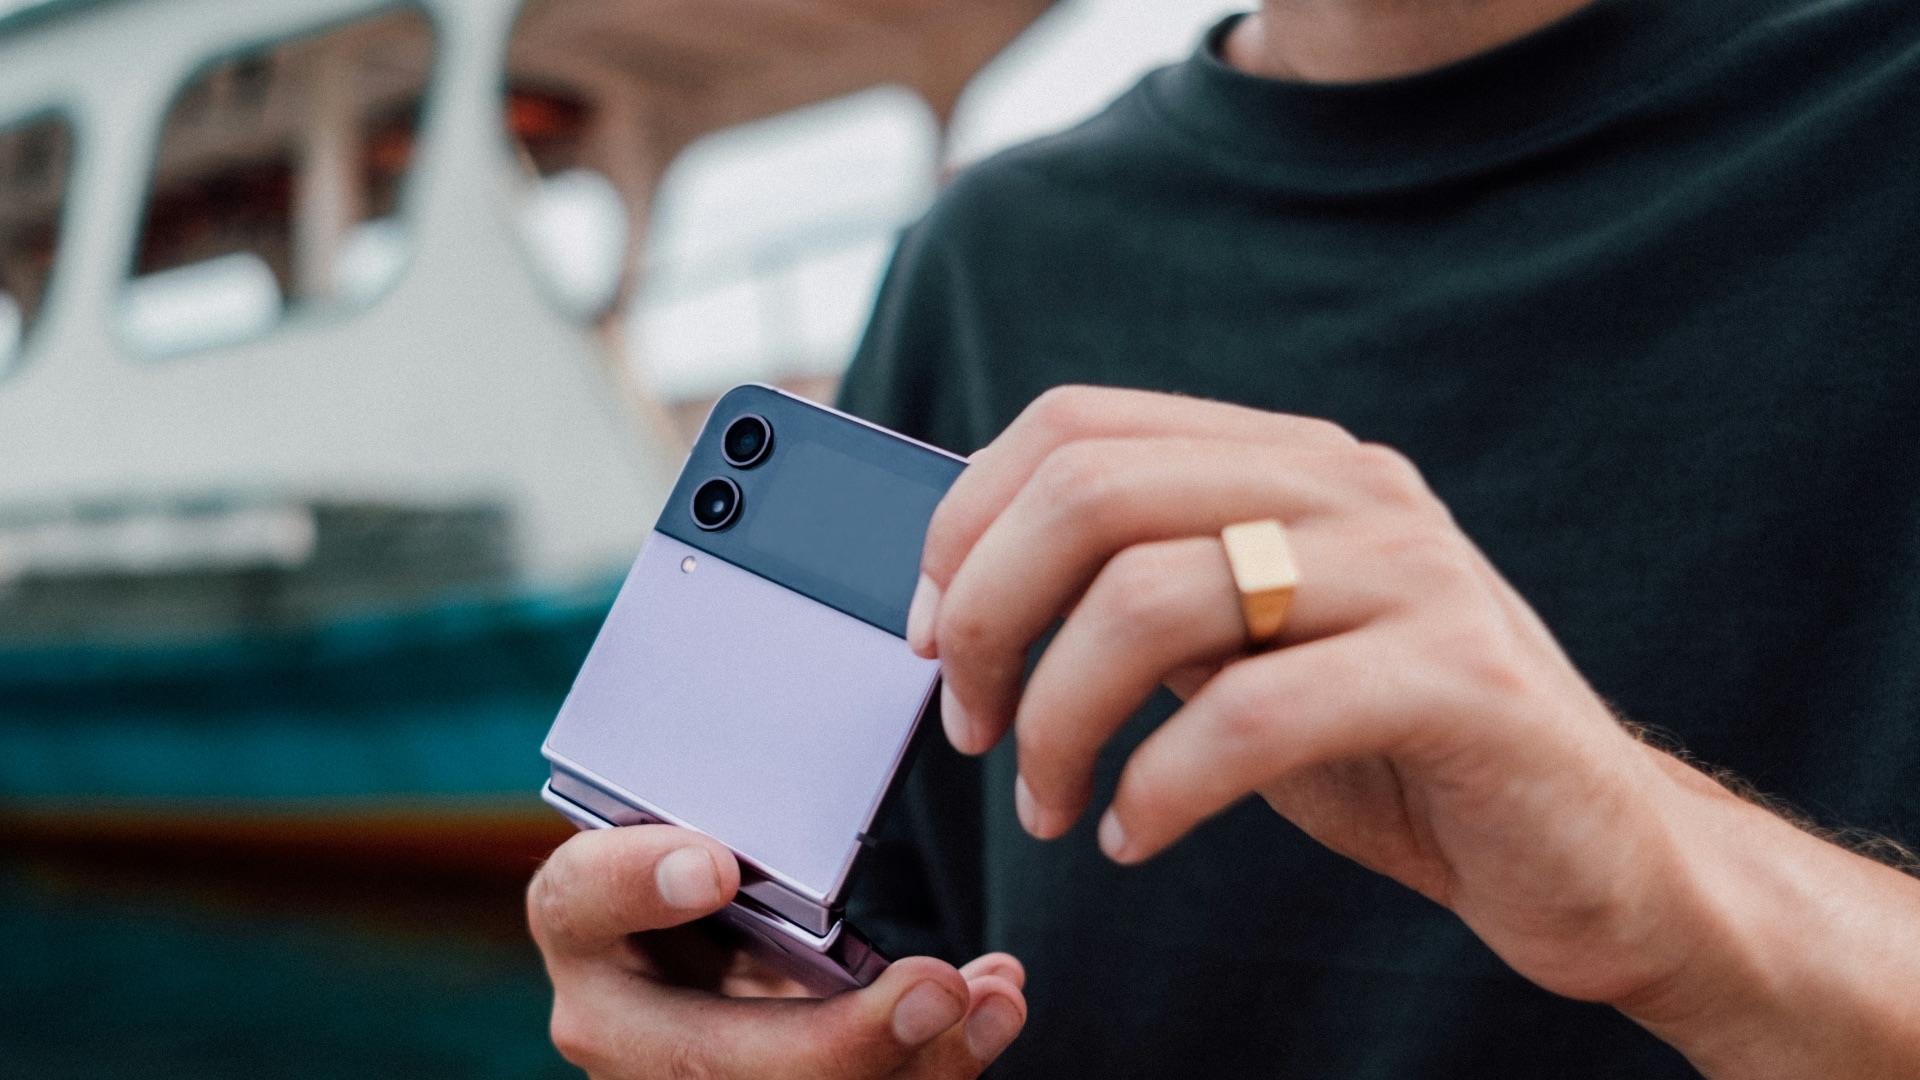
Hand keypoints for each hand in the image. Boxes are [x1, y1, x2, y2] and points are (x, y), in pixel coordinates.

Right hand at [528, 824, 1025, 1078]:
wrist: (719, 926)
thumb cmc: (715, 848)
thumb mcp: (707, 819)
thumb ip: (739, 815)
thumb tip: (798, 814)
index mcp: (583, 918)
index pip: (584, 899)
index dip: (641, 884)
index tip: (717, 867)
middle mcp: (615, 1018)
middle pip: (704, 1058)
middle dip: (835, 1044)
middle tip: (933, 988)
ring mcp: (673, 1074)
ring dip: (912, 1065)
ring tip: (990, 1001)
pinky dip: (935, 1065)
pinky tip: (993, 1011)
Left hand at [907, 386, 1919, 1076]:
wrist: (1595, 853)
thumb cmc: (1393, 753)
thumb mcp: (1247, 652)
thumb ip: (1142, 598)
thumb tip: (971, 590)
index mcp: (1286, 462)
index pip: (1075, 425)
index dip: (966, 522)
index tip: (931, 632)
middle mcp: (1348, 488)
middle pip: (1092, 492)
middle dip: (987, 618)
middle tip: (970, 724)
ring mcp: (1413, 573)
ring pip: (1152, 596)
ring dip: (1058, 720)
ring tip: (1050, 804)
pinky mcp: (1459, 681)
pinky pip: (1250, 715)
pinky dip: (1158, 790)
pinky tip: (1136, 837)